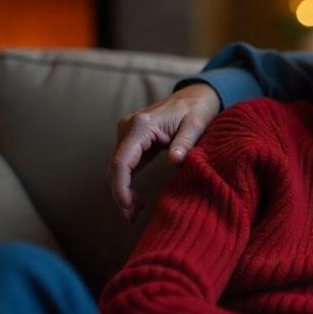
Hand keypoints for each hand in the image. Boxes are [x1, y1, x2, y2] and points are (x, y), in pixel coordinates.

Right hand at [109, 83, 219, 222]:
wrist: (196, 95)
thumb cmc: (197, 109)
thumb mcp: (196, 124)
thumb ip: (185, 143)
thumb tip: (174, 161)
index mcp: (141, 125)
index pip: (121, 161)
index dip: (120, 187)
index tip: (128, 206)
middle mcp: (128, 127)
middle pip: (115, 167)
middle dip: (121, 194)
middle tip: (132, 218)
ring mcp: (128, 133)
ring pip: (118, 168)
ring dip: (123, 191)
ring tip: (134, 214)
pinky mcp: (133, 140)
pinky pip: (125, 165)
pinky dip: (128, 183)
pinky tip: (136, 201)